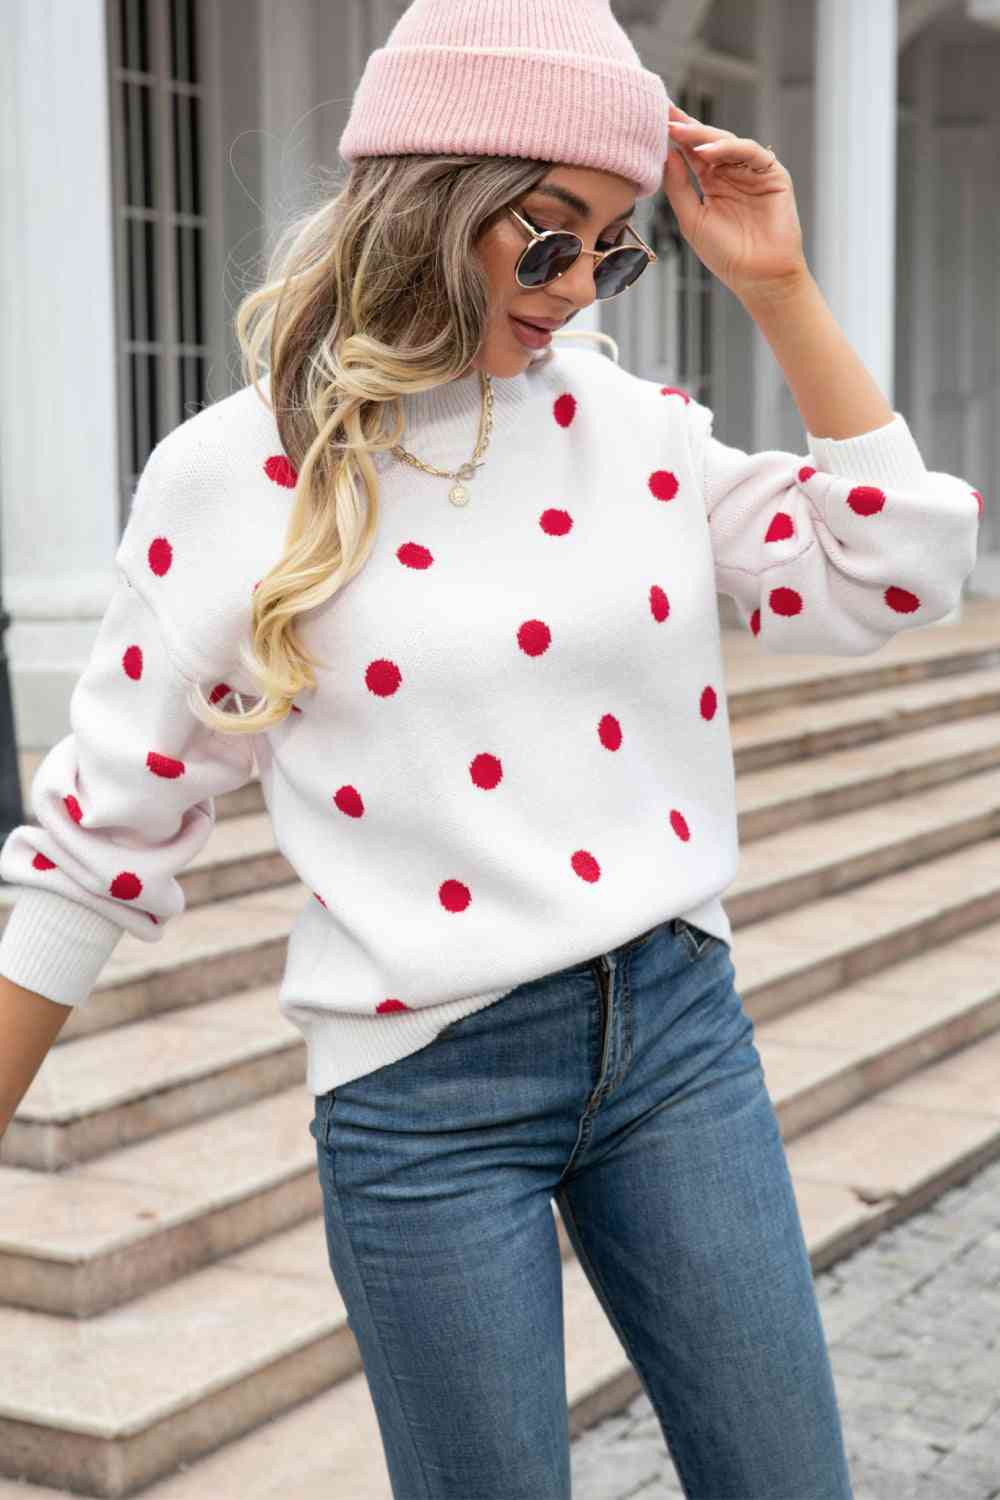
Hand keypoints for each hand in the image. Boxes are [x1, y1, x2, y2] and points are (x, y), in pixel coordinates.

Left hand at [661, 102, 808, 304]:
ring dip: (704, 136)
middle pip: (708, 141)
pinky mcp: (773, 174)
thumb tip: (665, 154)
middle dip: (686, 127)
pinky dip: (730, 148)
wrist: (758, 278)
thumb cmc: (725, 255)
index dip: (674, 136)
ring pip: (728, 143)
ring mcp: (753, 172)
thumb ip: (678, 187)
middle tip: (664, 114)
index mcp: (711, 183)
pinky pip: (751, 153)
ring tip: (681, 134)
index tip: (653, 119)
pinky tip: (708, 151)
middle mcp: (732, 173)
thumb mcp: (691, 219)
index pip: (691, 152)